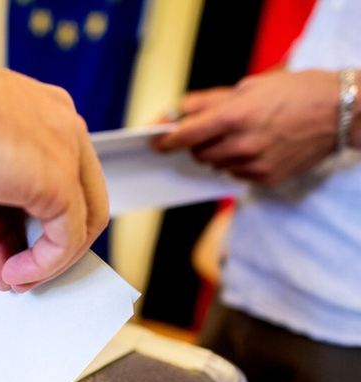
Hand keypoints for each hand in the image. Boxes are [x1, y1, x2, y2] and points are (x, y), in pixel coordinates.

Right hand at [0, 45, 107, 292]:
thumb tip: (6, 269)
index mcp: (39, 118)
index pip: (63, 182)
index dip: (45, 226)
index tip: (18, 255)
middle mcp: (61, 126)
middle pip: (85, 201)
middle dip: (57, 247)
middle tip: (24, 273)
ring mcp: (65, 148)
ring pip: (85, 220)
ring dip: (52, 261)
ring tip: (16, 277)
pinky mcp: (57, 178)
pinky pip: (68, 237)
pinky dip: (45, 265)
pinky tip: (15, 272)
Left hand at [153, 70, 339, 185]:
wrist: (341, 112)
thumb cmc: (296, 92)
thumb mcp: (250, 86)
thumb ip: (208, 102)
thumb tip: (178, 111)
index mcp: (235, 116)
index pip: (186, 135)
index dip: (167, 140)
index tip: (156, 142)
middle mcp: (242, 144)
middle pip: (199, 154)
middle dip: (198, 144)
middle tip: (212, 131)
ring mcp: (255, 164)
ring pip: (217, 166)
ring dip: (220, 154)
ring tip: (242, 136)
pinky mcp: (267, 178)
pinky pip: (238, 175)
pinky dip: (239, 164)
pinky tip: (257, 148)